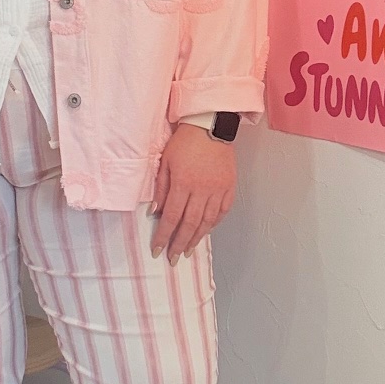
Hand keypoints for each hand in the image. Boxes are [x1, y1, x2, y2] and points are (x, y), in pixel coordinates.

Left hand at [150, 122, 236, 263]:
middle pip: (189, 224)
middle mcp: (201, 190)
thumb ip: (161, 188)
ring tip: (188, 250)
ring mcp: (217, 189)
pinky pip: (222, 211)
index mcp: (183, 183)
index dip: (164, 236)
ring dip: (196, 238)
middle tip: (173, 258)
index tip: (157, 249)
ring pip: (207, 221)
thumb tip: (155, 212)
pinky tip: (206, 231)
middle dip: (179, 244)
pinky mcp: (229, 186)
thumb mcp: (165, 161)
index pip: (171, 217)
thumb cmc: (185, 141)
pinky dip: (213, 224)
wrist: (210, 125)